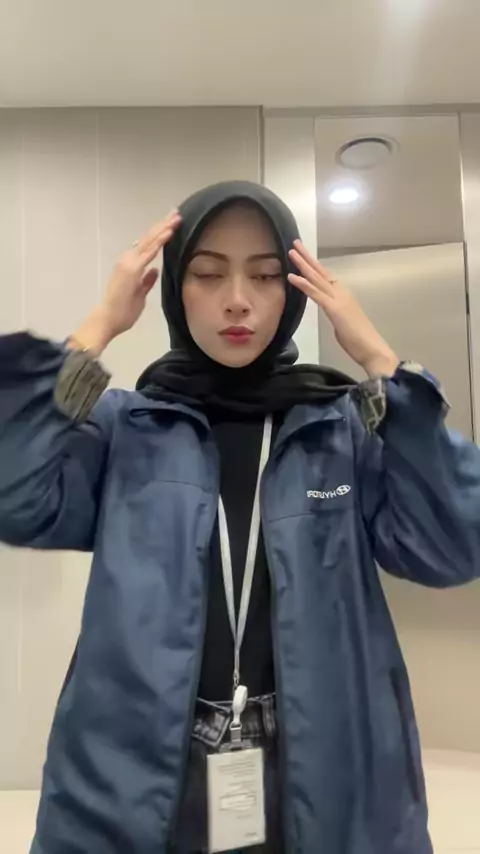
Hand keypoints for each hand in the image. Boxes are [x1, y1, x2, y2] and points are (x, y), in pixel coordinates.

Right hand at [100, 211, 181, 338]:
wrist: (108, 318)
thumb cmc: (122, 311)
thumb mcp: (139, 294)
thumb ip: (146, 282)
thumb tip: (155, 271)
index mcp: (130, 265)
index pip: (148, 245)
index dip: (160, 234)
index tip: (171, 224)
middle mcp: (128, 259)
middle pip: (149, 238)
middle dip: (163, 225)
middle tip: (176, 213)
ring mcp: (129, 262)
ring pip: (149, 241)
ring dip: (163, 228)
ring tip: (176, 217)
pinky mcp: (132, 269)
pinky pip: (149, 252)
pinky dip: (159, 241)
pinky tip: (169, 232)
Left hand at [288, 241, 398, 376]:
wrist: (373, 349)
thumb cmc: (359, 341)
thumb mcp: (343, 322)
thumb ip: (336, 313)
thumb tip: (330, 311)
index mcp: (343, 296)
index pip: (325, 277)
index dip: (314, 265)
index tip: (303, 254)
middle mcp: (341, 293)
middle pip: (321, 272)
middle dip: (307, 257)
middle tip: (295, 243)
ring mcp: (338, 299)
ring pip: (317, 278)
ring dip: (303, 265)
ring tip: (291, 252)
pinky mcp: (334, 309)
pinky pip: (316, 294)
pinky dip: (303, 284)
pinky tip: (292, 277)